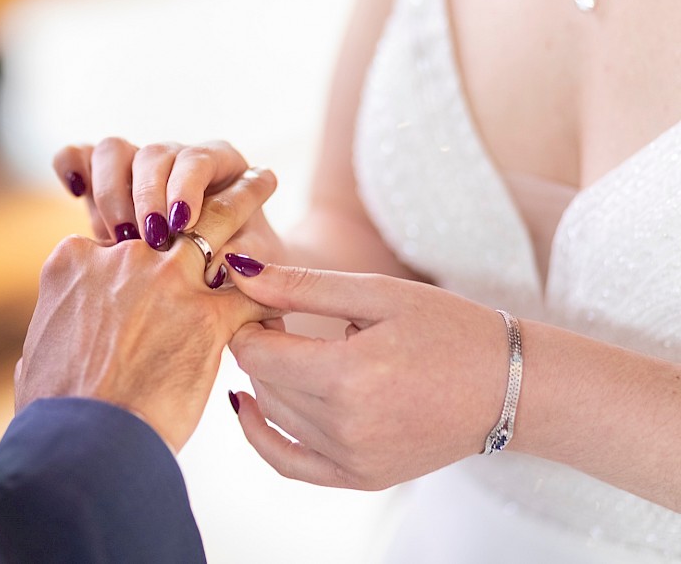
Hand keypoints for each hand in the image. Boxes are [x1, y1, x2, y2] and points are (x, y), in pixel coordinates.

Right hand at [16, 172, 280, 451]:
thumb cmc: (55, 413)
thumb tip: (52, 351)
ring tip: (263, 181)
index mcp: (74, 262)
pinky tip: (286, 292)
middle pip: (166, 211)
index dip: (136, 247)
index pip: (115, 238)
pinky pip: (251, 294)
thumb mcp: (38, 356)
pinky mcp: (207, 316)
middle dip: (194, 191)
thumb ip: (57, 334)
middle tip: (221, 174)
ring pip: (215, 223)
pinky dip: (270, 296)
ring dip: (243, 200)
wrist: (83, 443)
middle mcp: (121, 259)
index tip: (153, 252)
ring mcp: (166, 281)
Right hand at [52, 139, 284, 282]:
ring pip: (112, 151)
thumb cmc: (238, 278)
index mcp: (219, 166)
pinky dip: (72, 164)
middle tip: (150, 237)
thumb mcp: (248, 271)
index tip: (183, 223)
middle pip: (153, 154)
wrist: (205, 299)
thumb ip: (241, 260)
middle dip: (149, 194)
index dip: (187, 186)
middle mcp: (176, 160)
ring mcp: (136, 170)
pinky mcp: (102, 184)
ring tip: (119, 236)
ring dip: (112, 190)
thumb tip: (224, 262)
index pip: (199, 159)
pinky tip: (75, 190)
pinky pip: (78, 156)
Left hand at [223, 258, 510, 489]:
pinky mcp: (361, 477)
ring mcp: (354, 459)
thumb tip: (239, 271)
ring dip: (268, 381)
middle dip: (260, 348)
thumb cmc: (449, 329)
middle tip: (280, 320)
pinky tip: (250, 406)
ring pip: (274, 416)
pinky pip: (287, 464)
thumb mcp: (378, 294)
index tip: (267, 304)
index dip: (250, 322)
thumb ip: (302, 286)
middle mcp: (347, 426)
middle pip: (263, 382)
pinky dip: (262, 435)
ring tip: (292, 351)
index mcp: (350, 375)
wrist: (511, 387)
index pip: (257, 352)